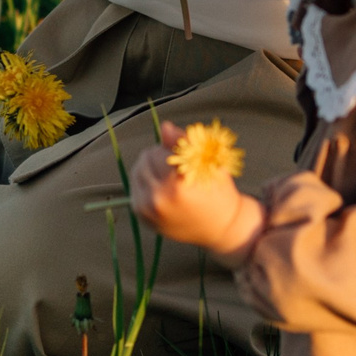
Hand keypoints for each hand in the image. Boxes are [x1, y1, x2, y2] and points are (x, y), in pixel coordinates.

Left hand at [130, 121, 265, 261]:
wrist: (220, 228)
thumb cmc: (218, 192)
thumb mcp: (209, 164)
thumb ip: (184, 143)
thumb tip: (164, 127)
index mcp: (178, 185)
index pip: (160, 151)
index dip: (175, 151)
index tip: (187, 158)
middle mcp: (159, 199)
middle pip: (146, 158)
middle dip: (160, 157)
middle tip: (178, 168)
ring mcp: (148, 210)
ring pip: (137, 171)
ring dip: (151, 169)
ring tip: (171, 178)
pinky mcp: (141, 216)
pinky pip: (134, 187)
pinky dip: (146, 183)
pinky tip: (163, 189)